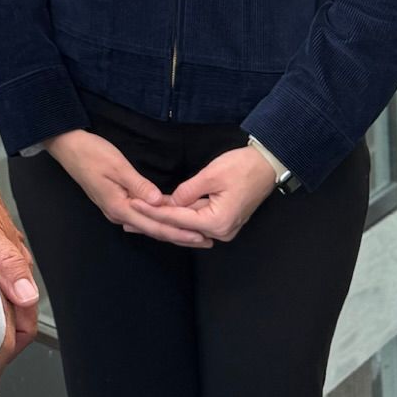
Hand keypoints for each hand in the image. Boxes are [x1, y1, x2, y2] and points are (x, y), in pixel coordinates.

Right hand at [47, 128, 211, 248]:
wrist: (67, 147)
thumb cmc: (91, 153)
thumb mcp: (117, 165)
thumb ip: (138, 184)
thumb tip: (159, 202)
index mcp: (119, 207)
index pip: (154, 225)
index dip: (178, 232)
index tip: (199, 236)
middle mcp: (118, 213)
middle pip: (153, 230)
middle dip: (179, 236)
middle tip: (205, 240)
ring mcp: (115, 209)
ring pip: (147, 225)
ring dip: (170, 230)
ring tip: (192, 234)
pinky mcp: (115, 201)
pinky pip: (141, 217)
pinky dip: (157, 221)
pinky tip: (167, 220)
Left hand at [133, 145, 278, 244]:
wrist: (268, 165)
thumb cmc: (242, 167)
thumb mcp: (211, 175)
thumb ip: (187, 191)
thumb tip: (170, 202)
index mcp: (217, 222)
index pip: (177, 218)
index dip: (153, 211)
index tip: (133, 205)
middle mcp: (221, 232)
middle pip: (181, 226)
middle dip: (154, 220)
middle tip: (128, 219)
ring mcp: (224, 228)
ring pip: (187, 225)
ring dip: (165, 219)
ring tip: (139, 217)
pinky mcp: (223, 221)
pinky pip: (196, 221)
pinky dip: (179, 215)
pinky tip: (162, 211)